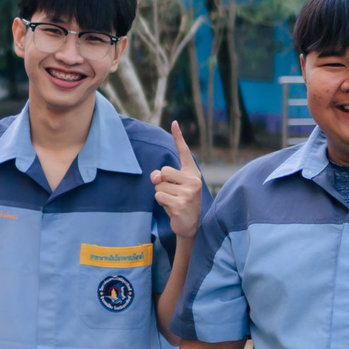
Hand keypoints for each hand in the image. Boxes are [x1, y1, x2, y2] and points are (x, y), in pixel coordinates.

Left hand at [151, 120, 203, 240]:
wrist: (190, 225)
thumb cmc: (179, 202)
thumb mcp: (172, 187)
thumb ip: (163, 177)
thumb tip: (155, 176)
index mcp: (192, 173)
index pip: (184, 152)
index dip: (178, 137)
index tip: (174, 122)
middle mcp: (194, 180)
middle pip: (163, 172)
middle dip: (161, 183)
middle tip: (171, 193)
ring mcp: (189, 192)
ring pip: (159, 186)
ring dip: (161, 195)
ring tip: (172, 201)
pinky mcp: (181, 203)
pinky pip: (159, 196)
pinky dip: (161, 203)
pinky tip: (171, 208)